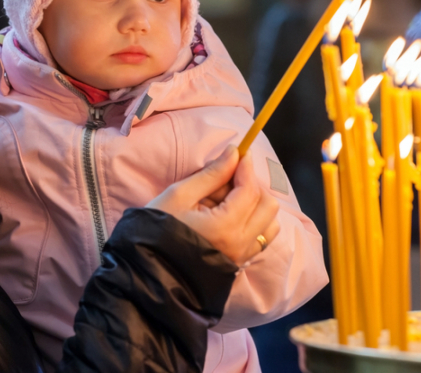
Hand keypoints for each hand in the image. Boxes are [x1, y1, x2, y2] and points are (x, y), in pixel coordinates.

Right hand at [147, 145, 280, 265]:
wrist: (150, 269)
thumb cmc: (158, 229)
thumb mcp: (180, 195)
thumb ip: (212, 174)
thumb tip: (234, 152)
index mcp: (225, 227)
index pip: (249, 189)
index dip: (245, 167)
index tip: (239, 152)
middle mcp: (241, 244)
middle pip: (267, 205)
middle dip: (252, 184)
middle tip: (228, 178)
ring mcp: (242, 257)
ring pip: (270, 223)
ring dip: (256, 204)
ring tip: (229, 199)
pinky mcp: (240, 263)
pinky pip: (262, 239)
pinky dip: (255, 221)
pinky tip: (232, 216)